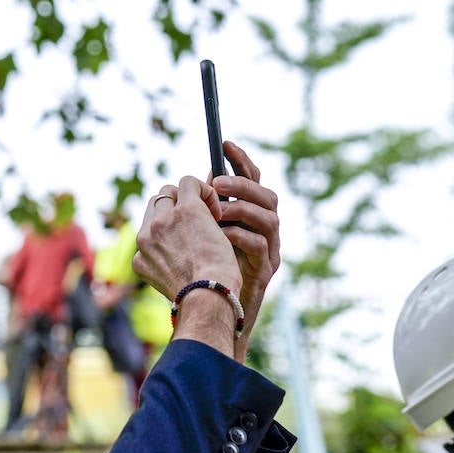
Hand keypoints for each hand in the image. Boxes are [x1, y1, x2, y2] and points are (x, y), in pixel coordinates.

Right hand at [132, 174, 240, 354]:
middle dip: (176, 207)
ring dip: (189, 198)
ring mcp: (162, 221)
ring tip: (210, 216)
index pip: (150, 228)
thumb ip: (171, 265)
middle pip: (155, 205)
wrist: (208, 296)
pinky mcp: (185, 209)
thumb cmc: (201, 296)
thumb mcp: (175, 283)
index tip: (188, 236)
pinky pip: (189, 182)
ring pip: (169, 191)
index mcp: (140, 257)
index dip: (170, 226)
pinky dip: (204, 190)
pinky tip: (216, 210)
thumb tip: (186, 254)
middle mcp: (145, 237)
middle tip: (200, 224)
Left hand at [213, 141, 280, 353]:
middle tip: (215, 183)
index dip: (240, 159)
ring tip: (217, 212)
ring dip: (240, 209)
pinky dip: (239, 237)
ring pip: (268, 217)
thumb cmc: (207, 270)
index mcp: (250, 214)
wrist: (216, 310)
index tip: (223, 142)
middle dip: (240, 184)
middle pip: (266, 194)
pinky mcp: (267, 269)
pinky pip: (260, 245)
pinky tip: (220, 237)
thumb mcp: (200, 234)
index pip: (252, 179)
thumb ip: (200, 210)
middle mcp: (265, 228)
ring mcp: (270, 248)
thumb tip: (183, 184)